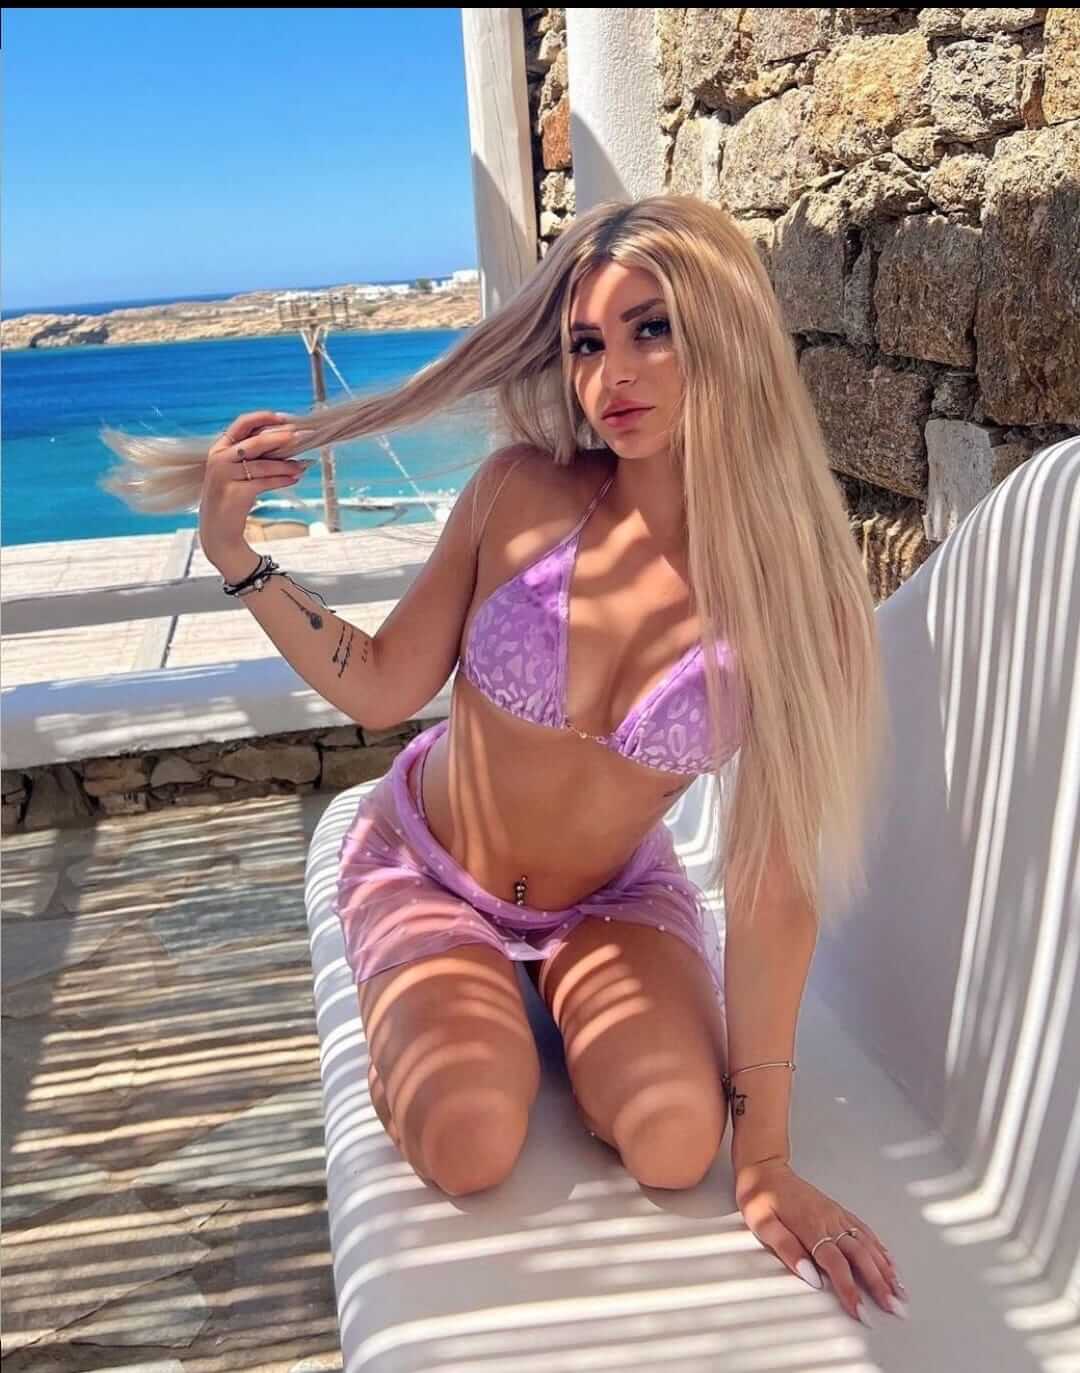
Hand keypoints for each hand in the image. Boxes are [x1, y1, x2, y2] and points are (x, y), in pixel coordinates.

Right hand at [199, 409, 314, 562]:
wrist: (217, 529)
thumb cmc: (231, 497)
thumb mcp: (236, 471)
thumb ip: (253, 456)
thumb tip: (285, 441)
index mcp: (219, 448)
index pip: (242, 424)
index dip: (263, 417)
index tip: (284, 419)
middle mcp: (219, 459)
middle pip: (255, 442)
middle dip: (280, 438)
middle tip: (301, 436)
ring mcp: (225, 476)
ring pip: (263, 464)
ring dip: (286, 465)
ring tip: (302, 466)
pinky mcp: (235, 493)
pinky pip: (264, 482)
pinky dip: (281, 480)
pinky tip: (294, 479)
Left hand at [734, 1157, 908, 1325]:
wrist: (765, 1169)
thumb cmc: (760, 1197)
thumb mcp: (762, 1223)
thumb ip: (786, 1248)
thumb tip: (810, 1276)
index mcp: (810, 1226)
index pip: (835, 1264)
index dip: (850, 1289)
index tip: (861, 1312)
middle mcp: (829, 1221)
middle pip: (860, 1256)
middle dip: (880, 1285)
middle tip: (894, 1309)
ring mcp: (836, 1215)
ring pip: (867, 1245)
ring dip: (885, 1270)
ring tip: (900, 1294)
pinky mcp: (838, 1212)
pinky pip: (864, 1231)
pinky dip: (880, 1249)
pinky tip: (889, 1263)